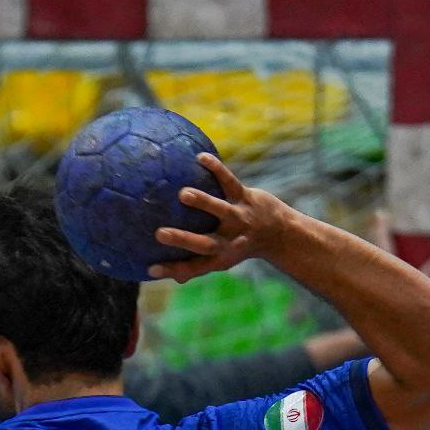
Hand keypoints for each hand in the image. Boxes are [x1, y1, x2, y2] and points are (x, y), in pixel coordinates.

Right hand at [149, 153, 303, 282]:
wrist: (279, 232)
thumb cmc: (238, 245)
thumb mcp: (219, 259)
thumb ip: (190, 264)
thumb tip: (154, 272)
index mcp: (220, 258)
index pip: (193, 268)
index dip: (173, 270)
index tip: (151, 269)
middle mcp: (229, 241)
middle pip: (205, 244)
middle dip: (183, 240)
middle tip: (160, 234)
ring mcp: (239, 218)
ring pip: (220, 210)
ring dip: (203, 202)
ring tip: (183, 194)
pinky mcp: (247, 198)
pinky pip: (229, 182)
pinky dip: (217, 169)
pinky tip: (200, 157)